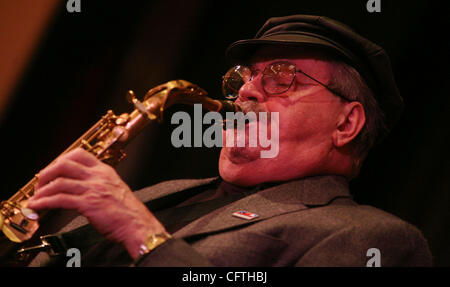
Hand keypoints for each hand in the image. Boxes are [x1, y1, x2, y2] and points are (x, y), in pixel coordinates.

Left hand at [27, 148, 166, 258]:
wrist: (137, 224)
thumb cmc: (127, 212)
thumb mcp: (114, 189)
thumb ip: (98, 184)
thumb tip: (78, 186)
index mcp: (105, 171)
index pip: (79, 154)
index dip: (61, 159)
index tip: (53, 169)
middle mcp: (98, 176)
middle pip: (65, 164)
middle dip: (47, 173)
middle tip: (40, 183)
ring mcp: (93, 189)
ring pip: (59, 182)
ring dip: (42, 190)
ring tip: (36, 198)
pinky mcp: (88, 204)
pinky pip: (60, 199)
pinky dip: (45, 202)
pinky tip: (39, 206)